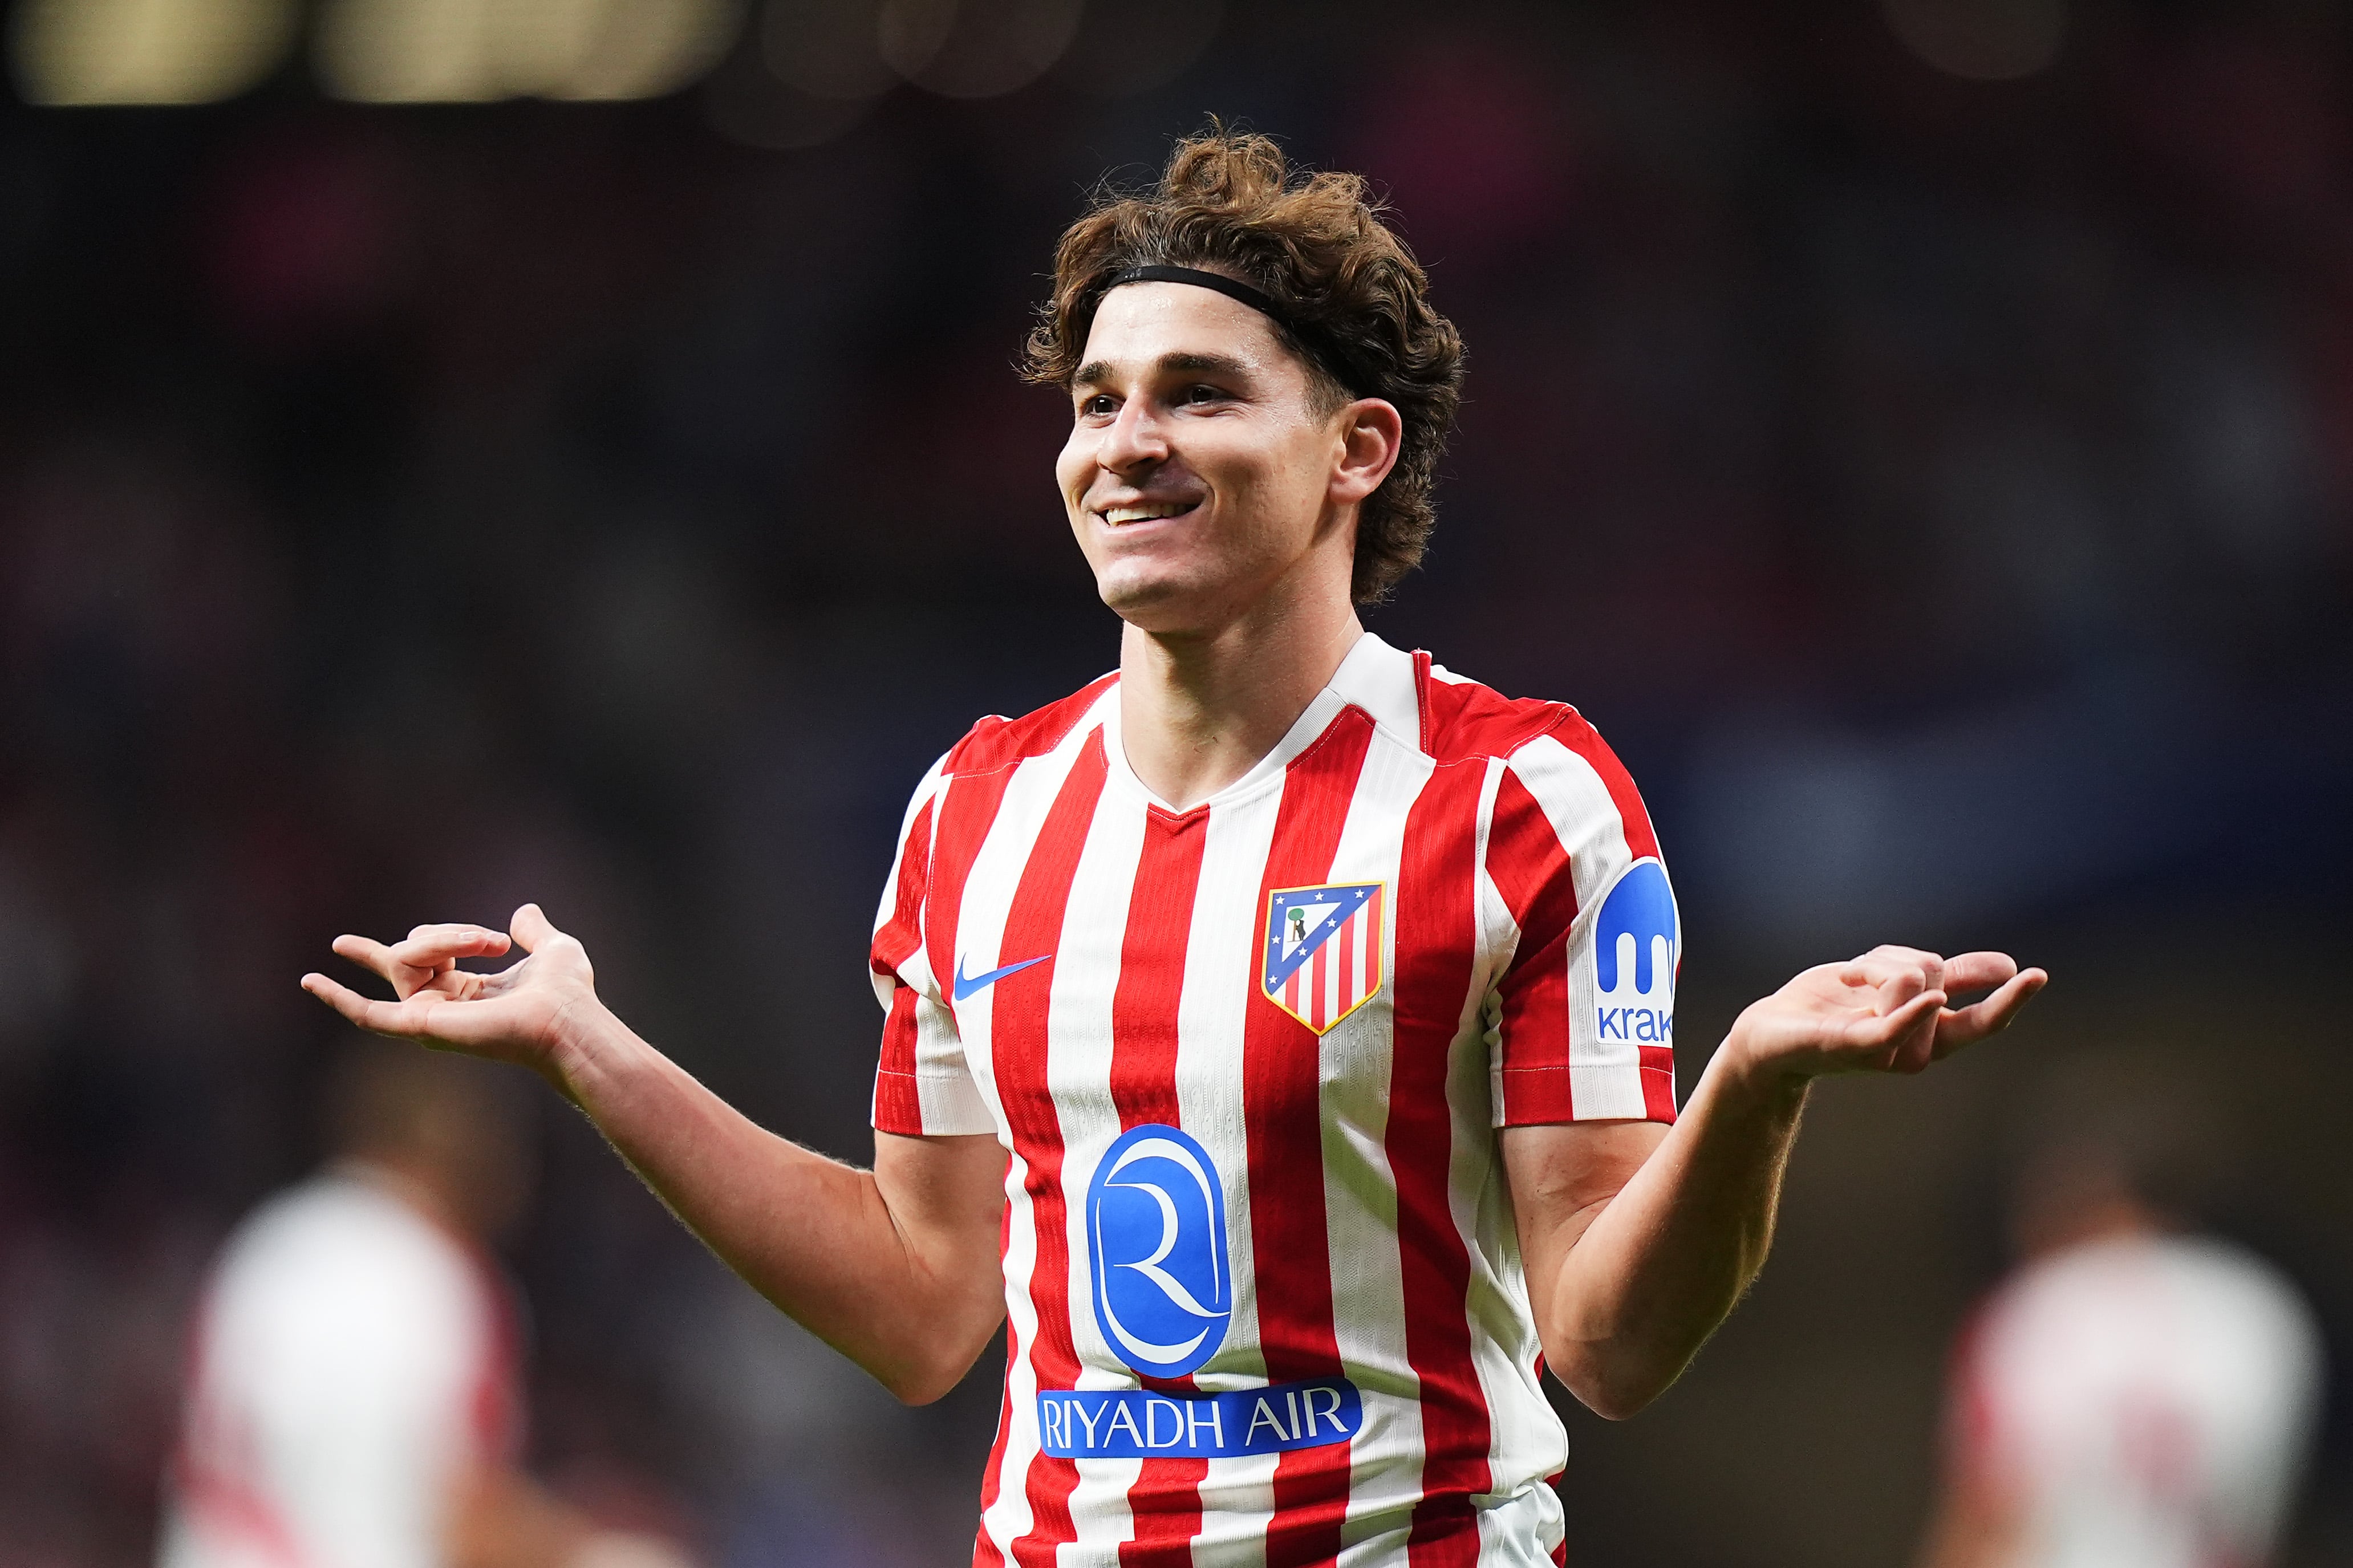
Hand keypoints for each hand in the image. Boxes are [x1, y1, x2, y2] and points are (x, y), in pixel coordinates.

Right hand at [300, 903, 604, 1083]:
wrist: (565, 1018)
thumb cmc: (568, 994)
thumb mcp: (553, 949)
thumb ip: (535, 931)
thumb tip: (524, 911)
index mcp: (467, 992)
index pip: (423, 955)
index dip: (444, 936)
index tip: (501, 941)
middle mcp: (441, 1006)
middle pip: (407, 951)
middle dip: (446, 935)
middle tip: (493, 942)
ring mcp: (428, 1017)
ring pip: (401, 959)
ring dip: (442, 940)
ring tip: (487, 944)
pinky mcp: (420, 1025)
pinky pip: (367, 1012)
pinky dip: (338, 997)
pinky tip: (310, 981)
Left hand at [1725, 945, 2046, 1085]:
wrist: (1772, 1032)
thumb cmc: (1835, 1006)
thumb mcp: (1896, 983)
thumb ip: (1950, 978)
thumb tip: (2007, 965)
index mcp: (1928, 1038)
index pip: (1981, 1022)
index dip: (2010, 1000)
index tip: (2037, 974)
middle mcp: (1913, 1051)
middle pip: (1938, 976)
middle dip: (1908, 957)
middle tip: (1869, 970)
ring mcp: (1883, 1052)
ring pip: (1910, 977)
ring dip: (1876, 961)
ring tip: (1848, 978)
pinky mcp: (1848, 1046)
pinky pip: (1889, 1029)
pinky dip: (1912, 1014)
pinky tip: (1933, 1001)